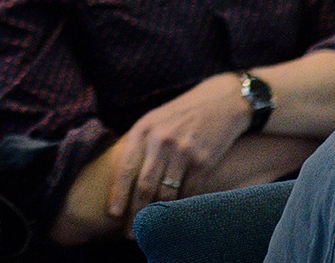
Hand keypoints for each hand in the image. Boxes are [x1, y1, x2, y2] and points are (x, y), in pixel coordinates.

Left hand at [107, 73, 252, 222]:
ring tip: (152, 228)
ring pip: (167, 192)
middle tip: (130, 232)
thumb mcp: (155, 119)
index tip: (113, 214)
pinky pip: (190, 191)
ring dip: (158, 214)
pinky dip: (182, 206)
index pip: (125, 168)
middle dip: (136, 212)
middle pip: (144, 185)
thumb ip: (141, 143)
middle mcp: (161, 140)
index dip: (118, 194)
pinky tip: (176, 216)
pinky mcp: (204, 161)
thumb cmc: (183, 114)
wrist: (221, 103)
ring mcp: (183, 151)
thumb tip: (125, 175)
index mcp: (143, 129)